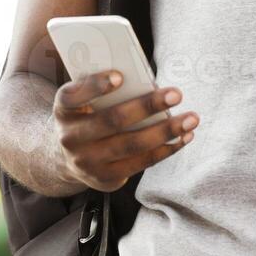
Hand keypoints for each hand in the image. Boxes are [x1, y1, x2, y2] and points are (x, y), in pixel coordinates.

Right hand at [53, 71, 198, 192]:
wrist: (66, 156)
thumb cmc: (86, 115)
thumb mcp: (84, 99)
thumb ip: (105, 89)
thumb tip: (146, 80)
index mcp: (64, 109)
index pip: (74, 96)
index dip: (96, 86)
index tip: (119, 76)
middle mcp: (71, 137)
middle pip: (113, 120)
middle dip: (148, 106)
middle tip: (176, 93)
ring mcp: (87, 162)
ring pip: (132, 145)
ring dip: (166, 131)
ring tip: (191, 118)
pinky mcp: (105, 178)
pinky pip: (141, 163)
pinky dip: (166, 149)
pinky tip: (184, 137)